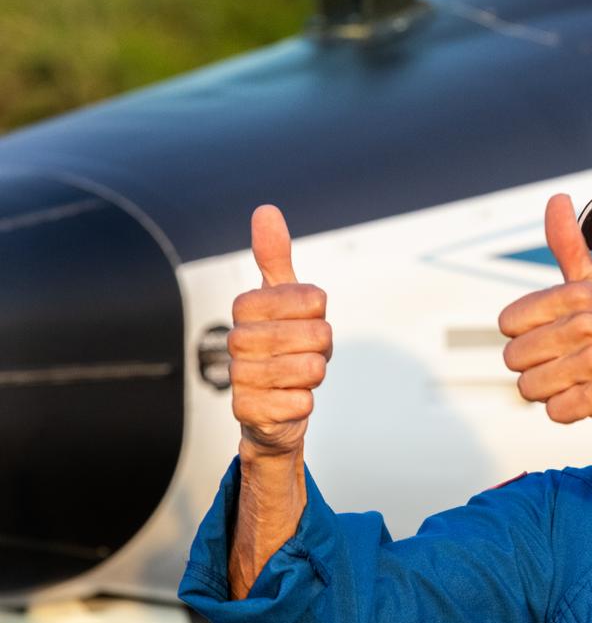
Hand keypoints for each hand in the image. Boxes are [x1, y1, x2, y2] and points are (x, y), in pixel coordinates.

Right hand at [227, 205, 331, 457]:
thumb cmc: (281, 347)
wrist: (269, 409)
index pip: (314, 298)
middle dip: (323, 347)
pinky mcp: (250, 412)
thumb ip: (274, 257)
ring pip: (312, 368)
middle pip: (319, 334)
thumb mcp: (283, 299)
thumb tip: (265, 210)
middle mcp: (237, 339)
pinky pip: (302, 402)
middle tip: (305, 353)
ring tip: (296, 376)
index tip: (305, 322)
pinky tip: (288, 401)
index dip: (320, 314)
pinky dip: (304, 403)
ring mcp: (241, 376)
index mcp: (246, 305)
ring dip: (315, 375)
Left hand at [499, 195, 591, 431]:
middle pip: (514, 359)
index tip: (562, 338)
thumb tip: (556, 197)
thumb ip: (569, 245)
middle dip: (538, 369)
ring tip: (583, 382)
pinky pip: (557, 411)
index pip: (508, 325)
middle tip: (574, 365)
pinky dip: (570, 412)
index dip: (529, 337)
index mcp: (578, 294)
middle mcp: (588, 322)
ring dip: (552, 392)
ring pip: (530, 388)